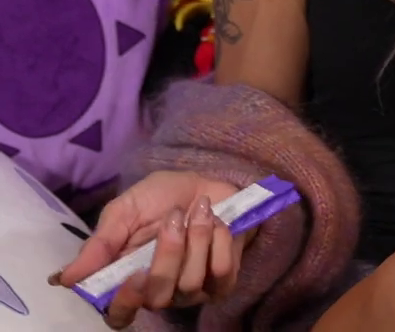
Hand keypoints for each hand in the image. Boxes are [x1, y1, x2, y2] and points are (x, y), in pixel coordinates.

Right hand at [54, 171, 246, 328]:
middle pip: (158, 297)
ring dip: (197, 239)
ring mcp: (192, 291)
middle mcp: (159, 292)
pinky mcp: (223, 281)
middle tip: (174, 217)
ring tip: (199, 211)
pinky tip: (219, 222)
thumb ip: (99, 245)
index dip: (126, 302)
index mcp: (127, 280)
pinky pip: (222, 272)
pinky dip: (220, 241)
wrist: (206, 185)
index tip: (135, 275)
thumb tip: (64, 279)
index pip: (119, 315)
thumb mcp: (123, 213)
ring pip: (191, 282)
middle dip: (168, 252)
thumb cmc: (160, 200)